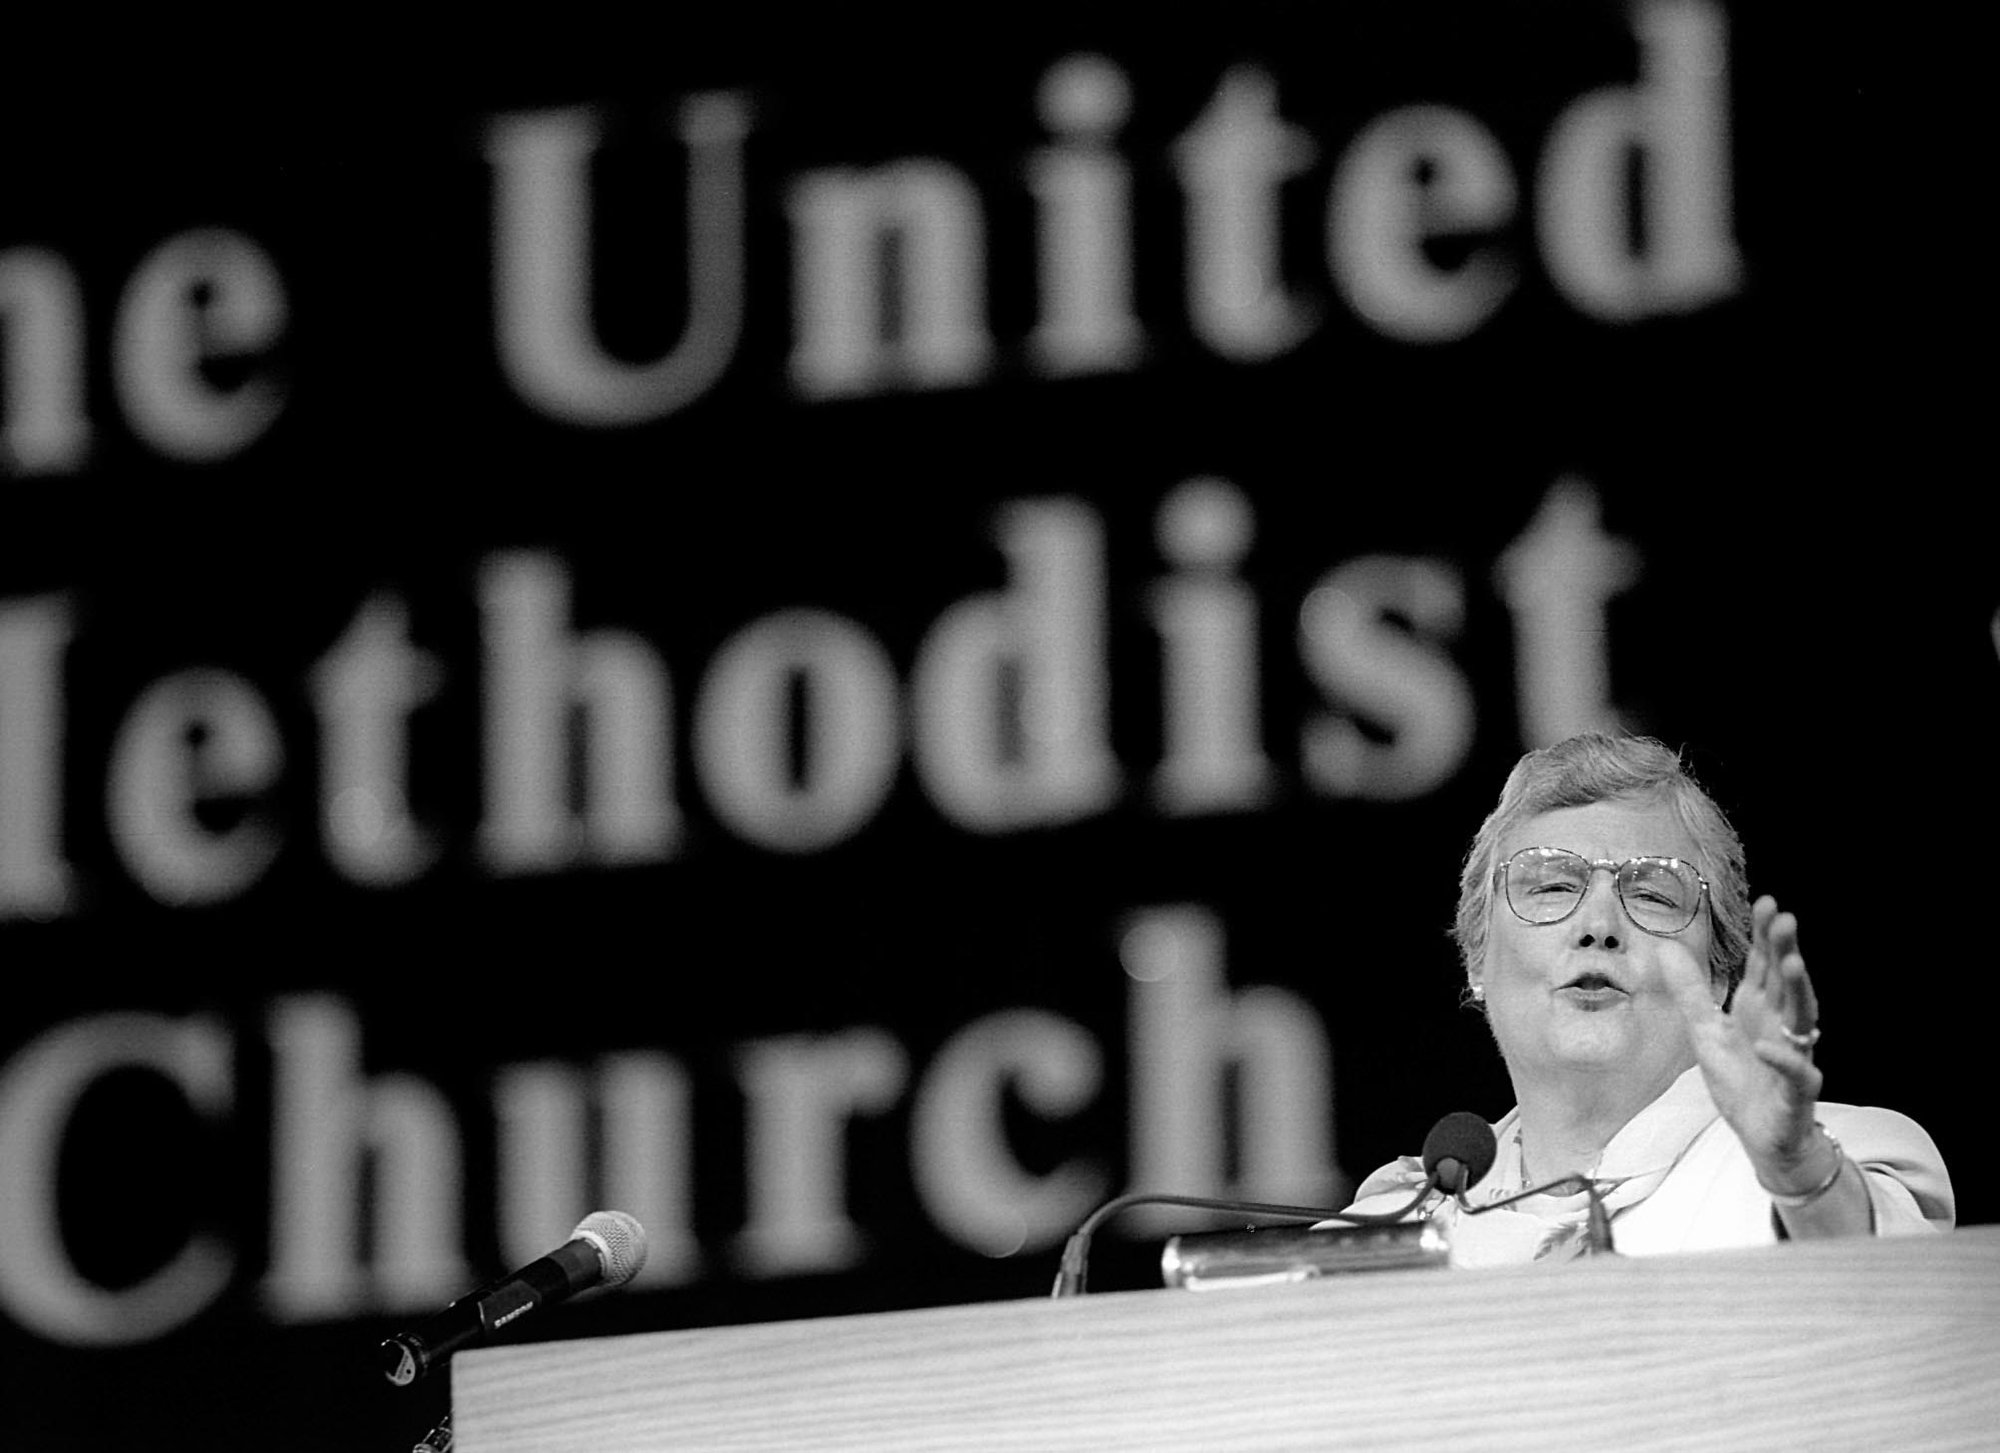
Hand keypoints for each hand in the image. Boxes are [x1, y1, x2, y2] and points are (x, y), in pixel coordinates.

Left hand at [1661, 895, 1828, 1187]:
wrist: (1761, 1135)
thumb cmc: (1740, 1080)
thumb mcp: (1704, 1030)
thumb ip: (1690, 990)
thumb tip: (1667, 947)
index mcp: (1760, 1009)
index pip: (1766, 965)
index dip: (1767, 936)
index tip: (1767, 902)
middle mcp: (1781, 1027)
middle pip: (1787, 983)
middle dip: (1787, 951)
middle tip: (1785, 919)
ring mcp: (1792, 1058)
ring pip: (1802, 1020)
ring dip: (1799, 992)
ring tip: (1792, 964)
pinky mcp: (1795, 1094)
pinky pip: (1796, 1075)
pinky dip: (1784, 1060)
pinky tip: (1768, 1047)